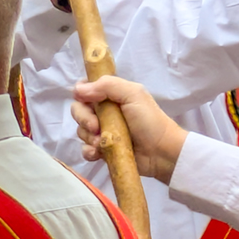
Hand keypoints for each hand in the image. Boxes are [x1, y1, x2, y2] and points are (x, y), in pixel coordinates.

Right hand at [72, 76, 187, 184]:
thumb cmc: (149, 120)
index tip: (86, 100)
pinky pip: (85, 149)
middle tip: (97, 126)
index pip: (86, 88)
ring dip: (88, 136)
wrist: (161, 152)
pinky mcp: (103, 149)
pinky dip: (89, 151)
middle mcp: (105, 111)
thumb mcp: (132, 94)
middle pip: (78, 109)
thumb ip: (107, 86)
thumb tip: (78, 89)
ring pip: (81, 130)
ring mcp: (103, 131)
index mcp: (112, 94)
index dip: (81, 94)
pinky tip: (98, 152)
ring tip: (102, 141)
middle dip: (83, 118)